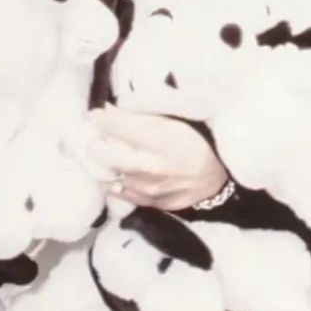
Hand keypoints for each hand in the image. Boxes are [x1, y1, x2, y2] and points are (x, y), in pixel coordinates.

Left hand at [88, 106, 228, 210]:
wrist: (215, 180)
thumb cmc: (195, 143)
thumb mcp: (175, 121)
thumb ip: (143, 115)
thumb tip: (111, 108)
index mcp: (160, 139)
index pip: (117, 125)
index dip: (102, 118)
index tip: (96, 113)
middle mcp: (150, 165)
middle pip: (102, 153)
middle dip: (95, 142)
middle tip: (97, 136)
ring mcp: (146, 187)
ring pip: (107, 173)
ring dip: (103, 162)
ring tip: (107, 153)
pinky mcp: (146, 202)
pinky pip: (117, 191)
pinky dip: (112, 179)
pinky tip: (116, 171)